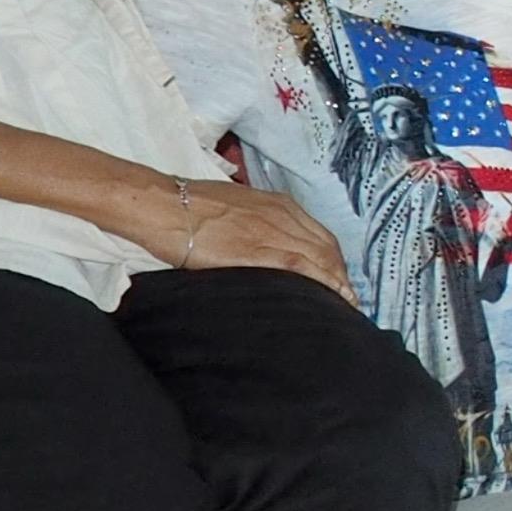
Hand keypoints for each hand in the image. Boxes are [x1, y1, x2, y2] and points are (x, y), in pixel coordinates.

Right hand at [124, 171, 346, 292]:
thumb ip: (256, 224)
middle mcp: (281, 215)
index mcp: (277, 205)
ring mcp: (270, 231)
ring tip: (345, 306)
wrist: (163, 205)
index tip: (341, 279)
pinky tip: (331, 298)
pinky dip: (321, 282)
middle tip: (348, 299)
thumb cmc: (188, 207)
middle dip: (342, 274)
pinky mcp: (256, 249)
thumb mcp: (235, 208)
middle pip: (327, 248)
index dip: (335, 260)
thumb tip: (263, 244)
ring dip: (337, 282)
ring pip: (320, 257)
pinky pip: (300, 265)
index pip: (321, 235)